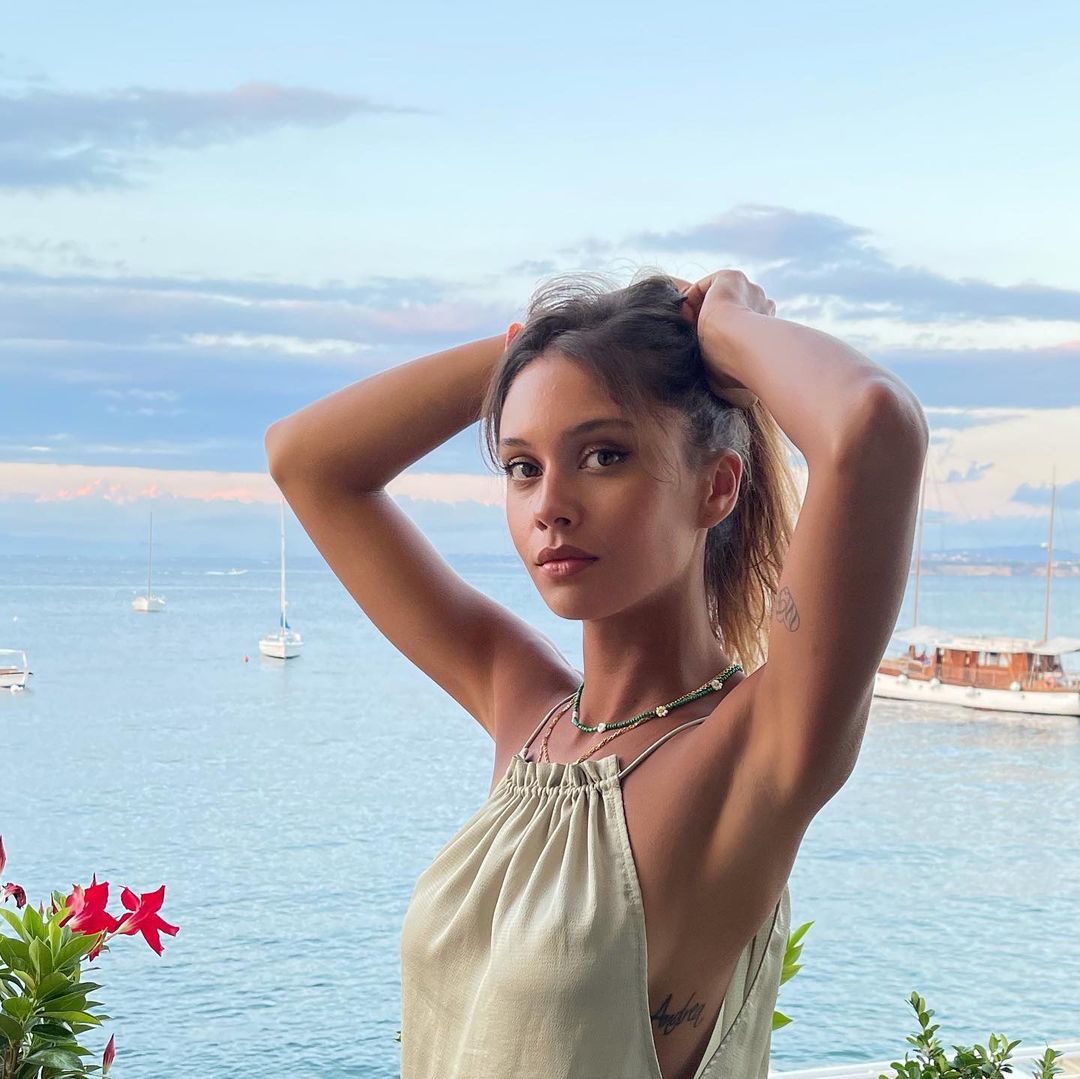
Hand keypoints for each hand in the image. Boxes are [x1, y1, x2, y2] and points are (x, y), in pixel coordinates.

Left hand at [673, 270, 773, 408]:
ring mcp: (749, 289)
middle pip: (728, 310)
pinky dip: (691, 297)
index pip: (740, 326)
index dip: (716, 336)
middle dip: (706, 322)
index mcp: (766, 327)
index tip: (699, 348)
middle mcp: (761, 304)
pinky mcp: (732, 278)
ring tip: (683, 329)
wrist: (743, 346)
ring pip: (715, 298)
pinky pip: (706, 285)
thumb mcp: (732, 374)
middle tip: (689, 339)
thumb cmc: (740, 369)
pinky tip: (683, 315)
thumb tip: (742, 403)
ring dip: (697, 311)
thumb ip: (730, 375)